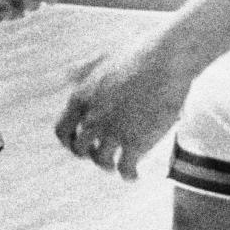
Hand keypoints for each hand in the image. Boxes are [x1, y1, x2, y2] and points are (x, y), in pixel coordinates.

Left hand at [54, 32, 192, 180]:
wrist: (167, 58)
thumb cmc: (138, 53)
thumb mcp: (103, 58)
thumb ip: (84, 69)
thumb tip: (68, 74)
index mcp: (82, 97)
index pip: (62, 130)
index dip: (69, 140)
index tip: (78, 144)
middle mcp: (92, 117)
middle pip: (80, 149)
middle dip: (89, 153)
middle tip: (101, 154)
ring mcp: (113, 131)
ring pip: (102, 161)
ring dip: (108, 166)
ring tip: (118, 165)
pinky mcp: (136, 142)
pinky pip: (126, 169)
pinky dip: (129, 176)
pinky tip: (134, 176)